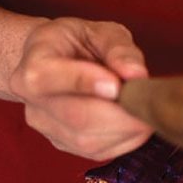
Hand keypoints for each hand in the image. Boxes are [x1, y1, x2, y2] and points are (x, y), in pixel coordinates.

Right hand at [9, 17, 153, 160]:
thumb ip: (118, 48)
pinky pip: (99, 151)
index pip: (48, 77)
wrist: (56, 61)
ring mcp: (47, 128)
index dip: (84, 82)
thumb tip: (136, 74)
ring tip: (145, 108)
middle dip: (120, 113)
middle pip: (76, 117)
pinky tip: (136, 121)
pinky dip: (126, 139)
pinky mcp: (65, 145)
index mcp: (33, 64)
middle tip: (149, 101)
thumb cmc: (78, 42)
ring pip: (89, 140)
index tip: (117, 84)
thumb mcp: (99, 31)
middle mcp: (33, 102)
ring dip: (127, 128)